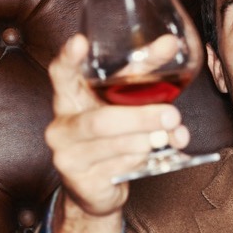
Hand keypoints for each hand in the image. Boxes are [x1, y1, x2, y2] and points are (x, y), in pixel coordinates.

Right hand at [44, 34, 190, 232]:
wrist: (96, 190)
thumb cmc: (112, 136)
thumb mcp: (122, 102)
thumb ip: (142, 74)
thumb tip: (170, 43)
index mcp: (69, 99)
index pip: (60, 74)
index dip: (68, 59)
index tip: (80, 42)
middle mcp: (62, 126)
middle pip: (101, 120)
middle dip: (141, 118)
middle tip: (171, 115)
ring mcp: (68, 155)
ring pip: (115, 145)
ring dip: (148, 140)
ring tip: (169, 135)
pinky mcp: (82, 182)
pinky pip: (120, 167)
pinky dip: (142, 159)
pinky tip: (150, 155)